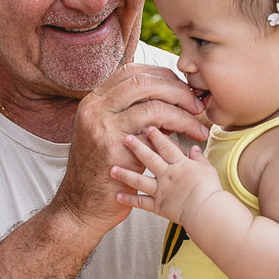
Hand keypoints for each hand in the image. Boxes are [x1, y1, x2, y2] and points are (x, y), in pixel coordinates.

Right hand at [53, 65, 206, 236]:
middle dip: (177, 89)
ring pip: (153, 102)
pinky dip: (177, 131)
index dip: (162, 75)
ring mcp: (102, 126)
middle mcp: (95, 109)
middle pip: (144, 80)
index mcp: (93, 102)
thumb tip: (172, 103)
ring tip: (198, 123)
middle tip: (196, 103)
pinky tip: (187, 141)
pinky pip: (155, 129)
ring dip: (183, 112)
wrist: (81, 206)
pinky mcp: (114, 146)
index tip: (182, 88)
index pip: (132, 72)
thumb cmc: (101, 173)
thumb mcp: (109, 135)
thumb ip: (134, 116)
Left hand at [110, 128, 222, 224]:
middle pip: (149, 158)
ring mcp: (161, 190)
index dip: (156, 136)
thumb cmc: (210, 191)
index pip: (166, 146)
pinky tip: (118, 196)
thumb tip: (195, 149)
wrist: (207, 210)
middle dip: (136, 147)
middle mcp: (167, 175)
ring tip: (113, 169)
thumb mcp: (208, 169)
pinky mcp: (159, 206)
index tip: (147, 127)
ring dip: (125, 174)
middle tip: (125, 139)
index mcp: (180, 165)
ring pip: (139, 180)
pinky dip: (129, 200)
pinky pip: (141, 202)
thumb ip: (199, 158)